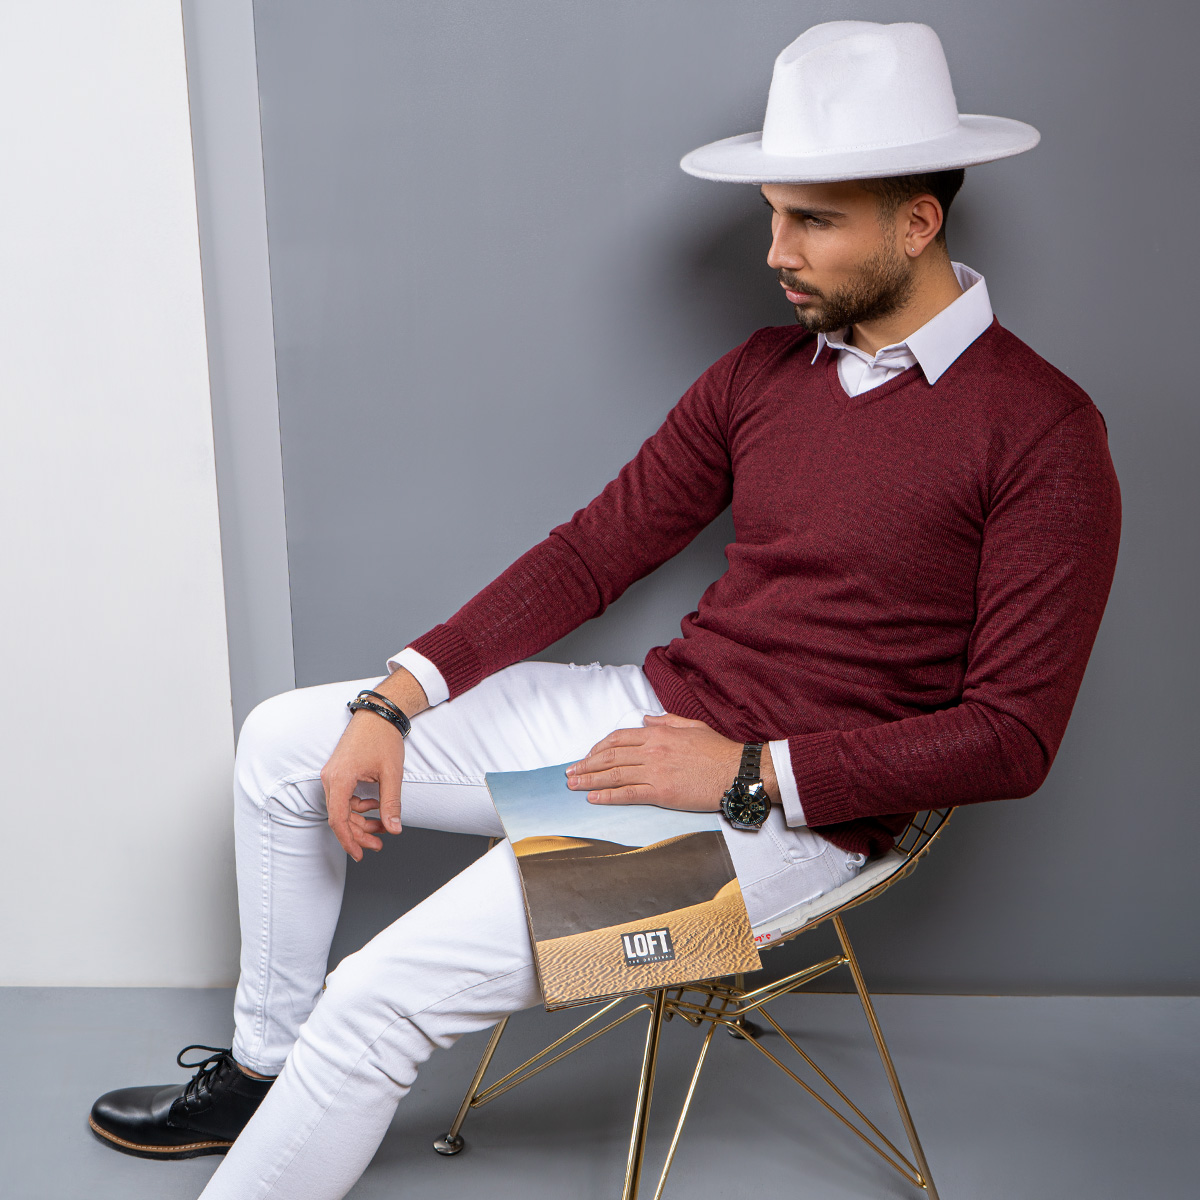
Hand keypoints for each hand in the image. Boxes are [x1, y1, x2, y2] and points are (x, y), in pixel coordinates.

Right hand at [319, 668, 428, 860]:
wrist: (379, 713)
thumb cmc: (383, 737)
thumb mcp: (391, 774)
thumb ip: (391, 803)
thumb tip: (394, 828)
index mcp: (340, 779)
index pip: (338, 819)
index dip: (348, 841)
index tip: (359, 855)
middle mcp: (331, 778)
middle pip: (339, 817)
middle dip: (359, 834)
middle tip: (379, 844)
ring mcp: (332, 774)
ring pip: (342, 808)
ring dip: (361, 820)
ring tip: (383, 828)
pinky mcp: (338, 772)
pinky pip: (344, 797)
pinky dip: (359, 806)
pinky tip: (376, 806)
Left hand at [565, 713, 776, 810]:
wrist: (737, 770)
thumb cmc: (719, 750)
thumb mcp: (692, 726)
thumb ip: (666, 721)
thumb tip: (646, 718)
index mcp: (659, 733)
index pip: (619, 739)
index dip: (599, 748)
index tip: (587, 756)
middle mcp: (653, 750)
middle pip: (610, 756)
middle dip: (586, 764)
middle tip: (570, 772)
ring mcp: (656, 771)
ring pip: (614, 775)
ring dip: (590, 780)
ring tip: (573, 785)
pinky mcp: (662, 792)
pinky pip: (629, 793)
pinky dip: (608, 795)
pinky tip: (594, 798)